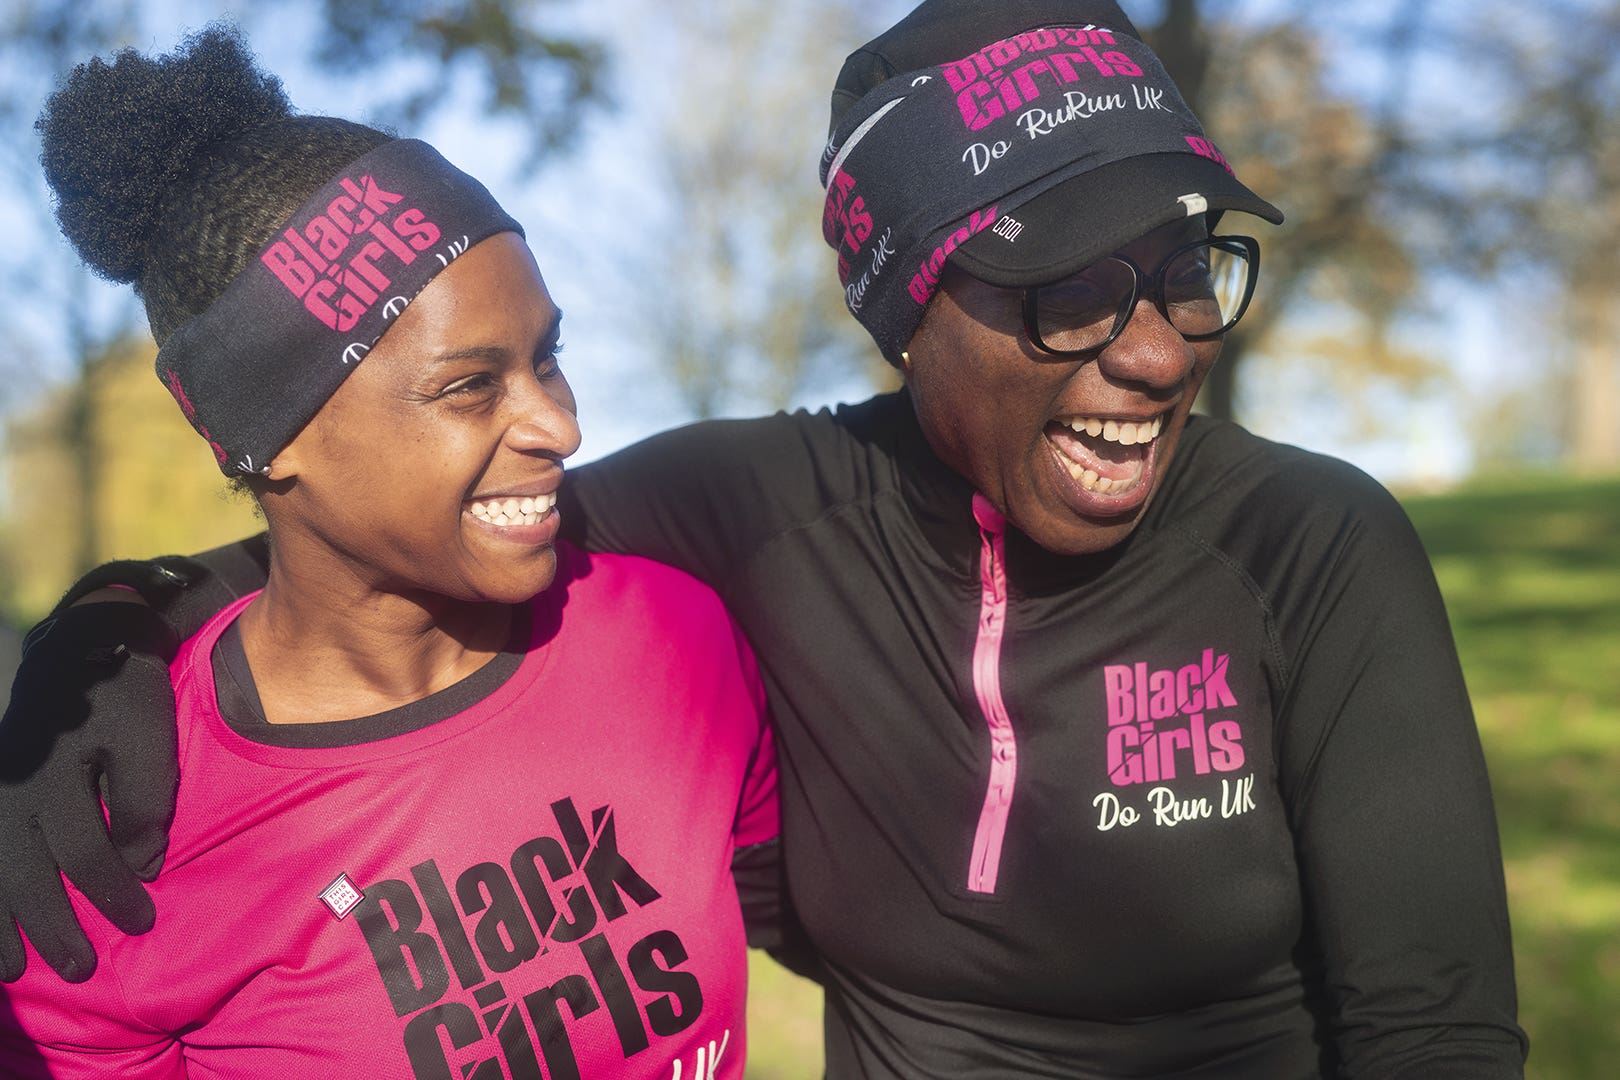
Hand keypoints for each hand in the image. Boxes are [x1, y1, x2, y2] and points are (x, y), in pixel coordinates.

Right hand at [0, 602, 180, 982]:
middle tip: (79, 969)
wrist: (82, 646)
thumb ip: (146, 808)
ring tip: (11, 969)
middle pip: (27, 875)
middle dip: (53, 927)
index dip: (112, 895)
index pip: (85, 855)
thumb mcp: (150, 742)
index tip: (140, 922)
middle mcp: (14, 791)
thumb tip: (138, 869)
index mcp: (57, 777)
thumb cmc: (125, 697)